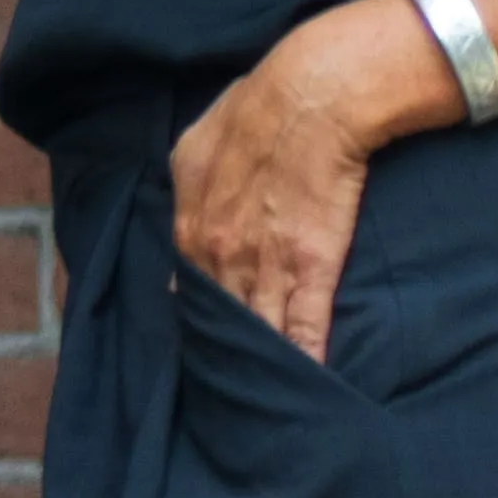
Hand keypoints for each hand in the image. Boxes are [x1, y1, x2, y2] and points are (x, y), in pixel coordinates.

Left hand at [168, 0, 453, 360]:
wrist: (312, 97)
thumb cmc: (257, 111)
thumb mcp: (195, 148)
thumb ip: (188, 192)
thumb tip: (184, 224)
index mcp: (190, 222)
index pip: (190, 287)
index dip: (201, 318)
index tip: (207, 344)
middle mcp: (218, 251)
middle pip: (221, 318)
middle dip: (227, 352)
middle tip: (232, 389)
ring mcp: (263, 263)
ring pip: (259, 329)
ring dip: (263, 364)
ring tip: (266, 401)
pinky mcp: (310, 267)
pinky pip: (304, 327)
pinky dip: (304, 358)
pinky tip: (308, 387)